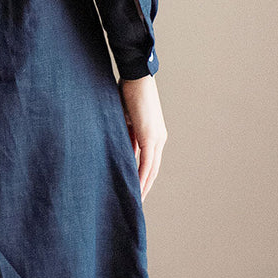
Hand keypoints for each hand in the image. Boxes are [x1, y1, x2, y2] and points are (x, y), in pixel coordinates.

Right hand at [117, 74, 166, 201]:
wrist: (135, 76)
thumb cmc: (127, 92)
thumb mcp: (125, 118)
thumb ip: (125, 135)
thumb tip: (118, 149)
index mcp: (153, 134)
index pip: (149, 162)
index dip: (143, 177)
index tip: (135, 189)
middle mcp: (159, 138)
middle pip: (153, 170)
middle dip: (145, 186)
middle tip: (136, 202)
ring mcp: (156, 138)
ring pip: (151, 169)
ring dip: (144, 185)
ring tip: (136, 200)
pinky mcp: (150, 136)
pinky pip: (146, 162)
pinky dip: (142, 176)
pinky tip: (137, 187)